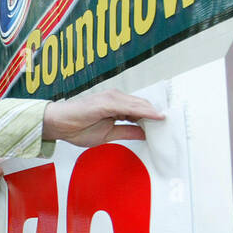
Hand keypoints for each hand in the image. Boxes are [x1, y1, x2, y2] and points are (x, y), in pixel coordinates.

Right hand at [41, 89, 164, 147]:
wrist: (57, 124)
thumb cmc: (76, 127)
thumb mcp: (108, 134)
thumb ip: (127, 131)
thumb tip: (144, 133)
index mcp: (115, 106)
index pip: (140, 110)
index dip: (153, 116)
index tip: (166, 124)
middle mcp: (115, 99)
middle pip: (143, 105)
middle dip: (158, 113)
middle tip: (174, 122)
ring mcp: (112, 98)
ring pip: (140, 104)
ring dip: (155, 112)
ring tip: (169, 120)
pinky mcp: (107, 102)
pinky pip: (130, 107)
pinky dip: (145, 111)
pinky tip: (156, 116)